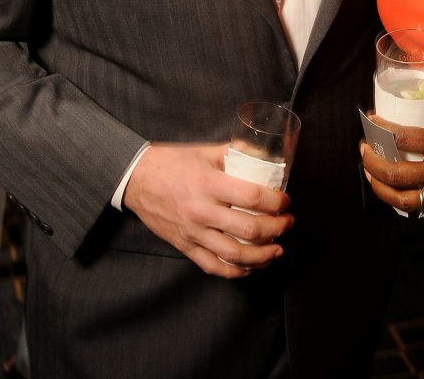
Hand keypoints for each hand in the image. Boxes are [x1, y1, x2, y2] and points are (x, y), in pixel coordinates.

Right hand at [123, 142, 293, 278]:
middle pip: (248, 229)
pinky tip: (251, 267)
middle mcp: (201, 211)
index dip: (275, 201)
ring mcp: (193, 232)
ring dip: (262, 255)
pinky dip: (235, 271)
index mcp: (208, 183)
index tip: (285, 200)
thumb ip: (233, 153)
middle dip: (276, 228)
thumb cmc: (171, 162)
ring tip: (277, 249)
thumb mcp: (204, 151)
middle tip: (287, 222)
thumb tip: (262, 154)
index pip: (251, 197)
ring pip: (234, 254)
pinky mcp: (185, 246)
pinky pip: (213, 266)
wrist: (135, 179)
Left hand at [361, 99, 423, 215]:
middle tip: (364, 150)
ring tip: (371, 175)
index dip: (381, 130)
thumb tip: (422, 97)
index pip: (404, 139)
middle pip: (396, 175)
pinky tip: (395, 190)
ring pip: (404, 200)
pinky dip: (403, 200)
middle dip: (371, 162)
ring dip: (381, 188)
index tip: (371, 121)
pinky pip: (421, 209)